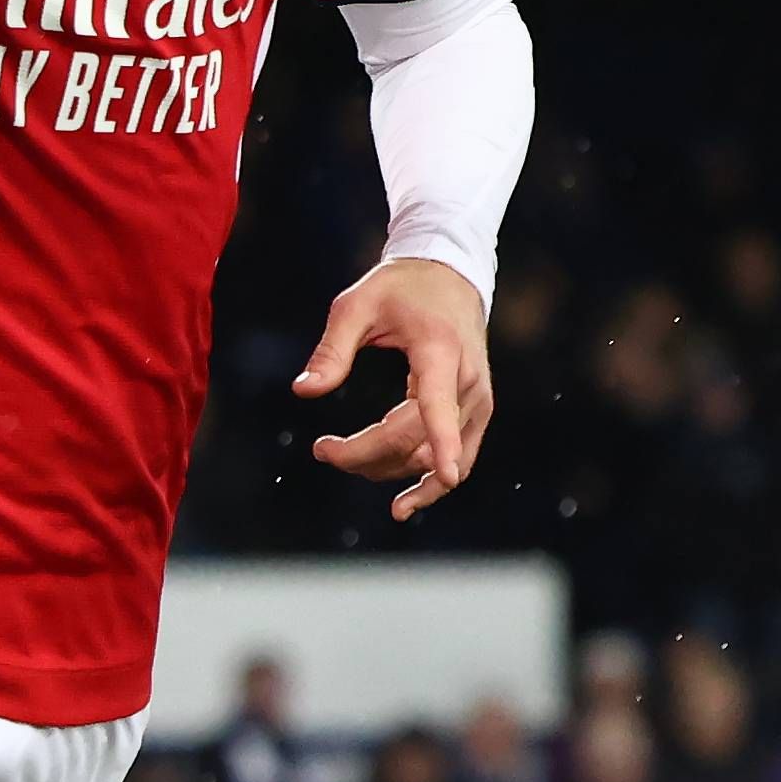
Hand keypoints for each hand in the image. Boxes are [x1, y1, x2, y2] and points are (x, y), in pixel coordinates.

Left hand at [295, 258, 492, 519]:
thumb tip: (304, 391)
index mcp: (439, 349)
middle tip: (322, 449)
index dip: (443, 441)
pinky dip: (430, 485)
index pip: (439, 402)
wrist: (451, 276)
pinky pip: (460, 460)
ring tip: (339, 454)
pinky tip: (402, 505)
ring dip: (385, 468)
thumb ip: (332, 349)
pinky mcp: (476, 413)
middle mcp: (466, 381)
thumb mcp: (357, 304)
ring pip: (432, 457)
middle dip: (364, 454)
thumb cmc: (401, 288)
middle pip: (415, 439)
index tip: (444, 475)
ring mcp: (476, 401)